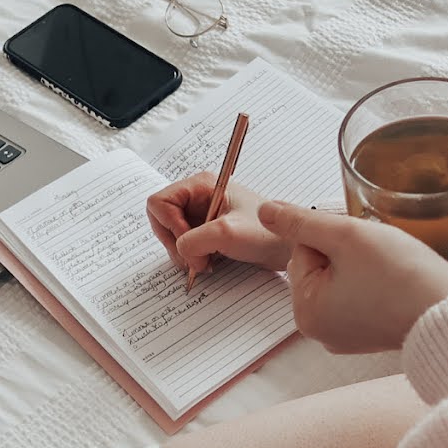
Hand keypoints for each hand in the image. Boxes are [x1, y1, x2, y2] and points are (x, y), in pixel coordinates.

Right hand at [146, 175, 290, 274]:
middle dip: (175, 243)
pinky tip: (209, 261)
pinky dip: (191, 257)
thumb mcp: (228, 234)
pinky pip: (184, 244)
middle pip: (162, 219)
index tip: (189, 242)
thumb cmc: (266, 233)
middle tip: (194, 259)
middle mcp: (199, 197)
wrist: (288, 248)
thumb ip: (194, 240)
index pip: (159, 202)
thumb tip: (181, 252)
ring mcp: (201, 214)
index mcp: (202, 185)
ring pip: (171, 235)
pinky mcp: (207, 230)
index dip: (169, 226)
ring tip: (205, 261)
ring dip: (184, 253)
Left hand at [257, 201, 447, 352]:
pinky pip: (367, 291)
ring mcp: (349, 332)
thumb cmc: (404, 279)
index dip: (333, 234)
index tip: (362, 242)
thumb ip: (302, 221)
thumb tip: (267, 211)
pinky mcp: (375, 330)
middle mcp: (322, 329)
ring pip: (347, 273)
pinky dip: (383, 280)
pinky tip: (401, 280)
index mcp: (306, 312)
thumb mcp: (346, 236)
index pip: (302, 248)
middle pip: (323, 263)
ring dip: (368, 261)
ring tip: (394, 268)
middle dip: (350, 249)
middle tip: (381, 256)